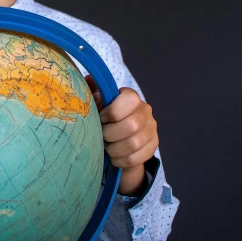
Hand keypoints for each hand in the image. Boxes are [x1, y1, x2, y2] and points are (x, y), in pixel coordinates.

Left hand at [85, 75, 158, 194]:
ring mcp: (151, 130)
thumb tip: (88, 80)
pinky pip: (135, 158)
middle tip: (102, 136)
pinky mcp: (152, 147)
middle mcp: (145, 111)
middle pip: (132, 125)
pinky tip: (114, 157)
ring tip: (106, 147)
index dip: (112, 111)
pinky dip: (120, 160)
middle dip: (111, 134)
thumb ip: (92, 91)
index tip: (101, 118)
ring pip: (134, 144)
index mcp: (132, 97)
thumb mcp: (96, 102)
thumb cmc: (103, 117)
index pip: (130, 99)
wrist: (117, 138)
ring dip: (114, 149)